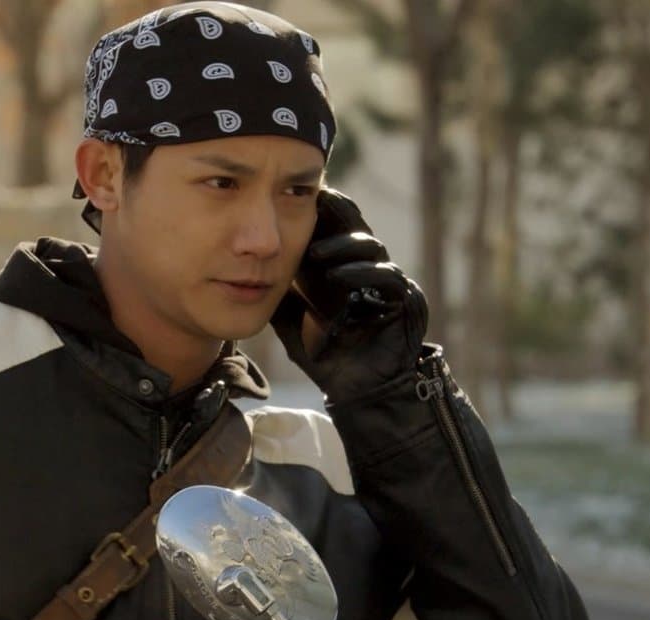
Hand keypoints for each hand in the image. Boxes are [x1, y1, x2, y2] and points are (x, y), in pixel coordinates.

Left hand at [272, 188, 428, 401]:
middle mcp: (367, 269)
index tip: (293, 197)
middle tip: (313, 199)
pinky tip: (337, 277)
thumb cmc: (325, 357)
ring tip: (314, 252)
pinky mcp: (406, 300)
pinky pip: (387, 276)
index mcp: (341, 268)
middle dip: (335, 212)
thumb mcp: (289, 320)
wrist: (358, 392)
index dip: (317, 211)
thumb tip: (243, 270)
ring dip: (342, 246)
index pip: (333, 227)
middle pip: (355, 226)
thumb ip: (276, 292)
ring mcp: (389, 283)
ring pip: (371, 246)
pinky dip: (361, 273)